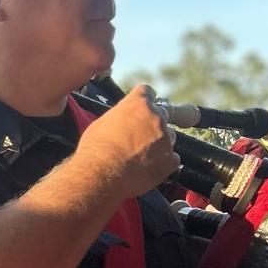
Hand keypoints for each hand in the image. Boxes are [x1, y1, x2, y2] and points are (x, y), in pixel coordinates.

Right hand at [76, 85, 178, 200]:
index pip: (148, 92)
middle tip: (145, 134)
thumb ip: (119, 118)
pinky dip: (163, 164)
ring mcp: (166, 138)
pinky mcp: (170, 160)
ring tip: (140, 158)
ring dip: (159, 144)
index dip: (145, 101)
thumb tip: (121, 122)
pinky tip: (146, 170)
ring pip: (169, 137)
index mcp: (138, 104)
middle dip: (156, 122)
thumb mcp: (101, 124)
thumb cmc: (95, 150)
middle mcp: (156, 117)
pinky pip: (172, 159)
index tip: (142, 108)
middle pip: (164, 113)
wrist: (100, 175)